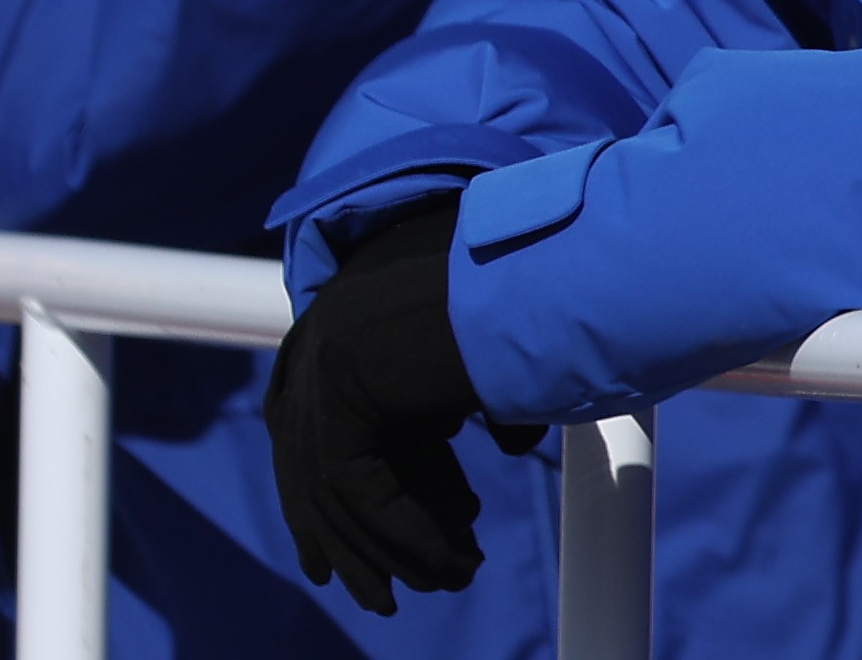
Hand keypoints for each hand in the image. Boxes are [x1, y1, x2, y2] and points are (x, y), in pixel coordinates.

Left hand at [266, 205, 530, 616]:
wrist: (548, 268)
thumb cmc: (536, 300)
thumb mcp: (476, 358)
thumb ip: (456, 401)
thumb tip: (501, 442)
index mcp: (345, 313)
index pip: (320, 429)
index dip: (336, 504)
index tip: (363, 555)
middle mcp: (322, 332)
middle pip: (314, 464)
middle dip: (352, 538)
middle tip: (389, 593)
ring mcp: (326, 358)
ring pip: (337, 488)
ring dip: (392, 548)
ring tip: (451, 578)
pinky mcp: (343, 392)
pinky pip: (361, 490)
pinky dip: (408, 533)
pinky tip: (452, 559)